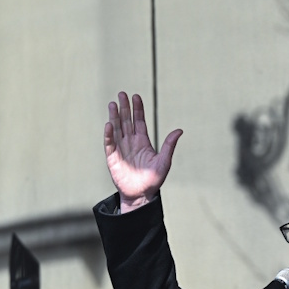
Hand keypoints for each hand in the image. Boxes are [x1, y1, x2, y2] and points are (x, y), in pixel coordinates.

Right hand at [103, 92, 182, 211]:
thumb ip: (169, 145)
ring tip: (113, 104)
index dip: (138, 109)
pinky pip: (109, 144)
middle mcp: (131, 142)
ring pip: (117, 129)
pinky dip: (109, 134)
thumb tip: (180, 130)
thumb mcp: (164, 161)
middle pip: (126, 121)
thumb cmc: (153, 179)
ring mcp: (121, 149)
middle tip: (122, 93)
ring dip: (115, 117)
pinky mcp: (113, 158)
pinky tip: (109, 124)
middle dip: (125, 108)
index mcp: (143, 142)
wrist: (141, 194)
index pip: (139, 121)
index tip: (136, 96)